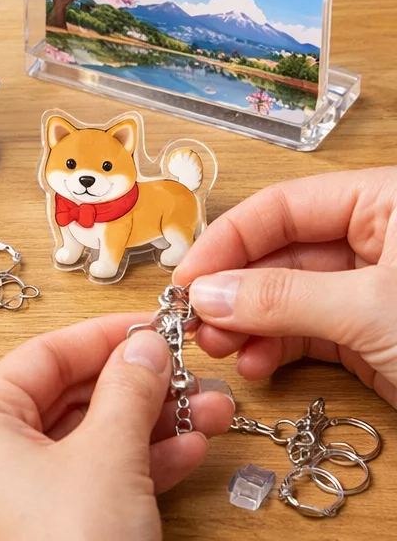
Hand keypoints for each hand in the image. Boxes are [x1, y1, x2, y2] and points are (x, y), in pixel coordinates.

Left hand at [0, 314, 233, 540]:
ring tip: (205, 412)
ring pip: (80, 447)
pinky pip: (82, 487)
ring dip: (145, 428)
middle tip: (186, 373)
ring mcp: (1, 509)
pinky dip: (130, 469)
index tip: (148, 326)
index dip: (99, 337)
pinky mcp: (34, 540)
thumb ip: (128, 389)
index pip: (38, 358)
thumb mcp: (109, 458)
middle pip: (61, 402)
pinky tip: (185, 452)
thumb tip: (144, 347)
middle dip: (134, 388)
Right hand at [174, 166, 396, 406]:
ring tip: (218, 347)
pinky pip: (308, 330)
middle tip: (193, 318)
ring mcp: (371, 289)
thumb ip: (282, 297)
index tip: (188, 275)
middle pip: (280, 252)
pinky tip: (253, 362)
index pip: (283, 207)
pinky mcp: (372, 335)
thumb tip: (208, 292)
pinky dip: (275, 347)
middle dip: (234, 288)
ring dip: (247, 322)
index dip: (229, 241)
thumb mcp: (374, 310)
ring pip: (288, 295)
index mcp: (384, 204)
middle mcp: (374, 239)